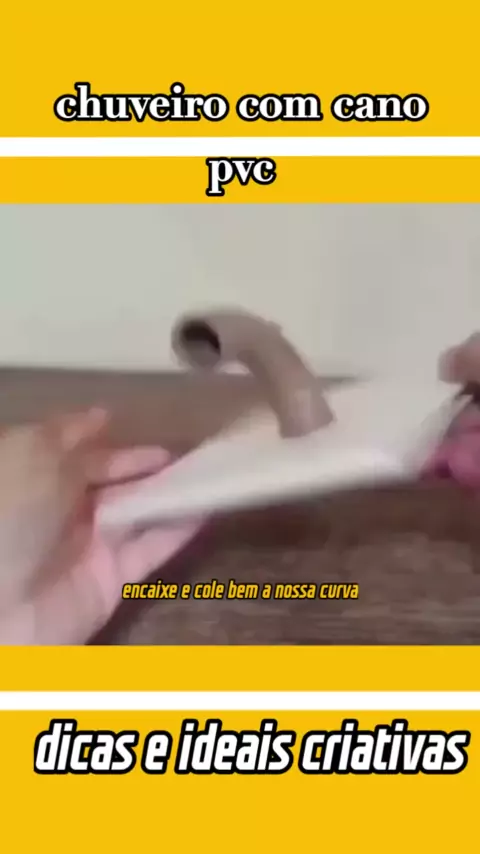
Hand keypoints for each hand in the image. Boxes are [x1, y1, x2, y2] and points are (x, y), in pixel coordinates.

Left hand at [0, 410, 204, 644]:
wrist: (2, 604)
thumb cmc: (13, 515)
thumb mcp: (30, 454)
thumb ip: (68, 432)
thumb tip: (100, 415)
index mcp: (38, 481)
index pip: (85, 459)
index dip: (119, 449)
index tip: (156, 437)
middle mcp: (64, 513)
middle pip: (115, 486)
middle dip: (149, 471)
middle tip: (191, 456)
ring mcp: (90, 548)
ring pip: (138, 515)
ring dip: (172, 496)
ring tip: (210, 475)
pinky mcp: (113, 580)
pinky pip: (150, 550)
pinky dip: (179, 531)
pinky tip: (206, 510)